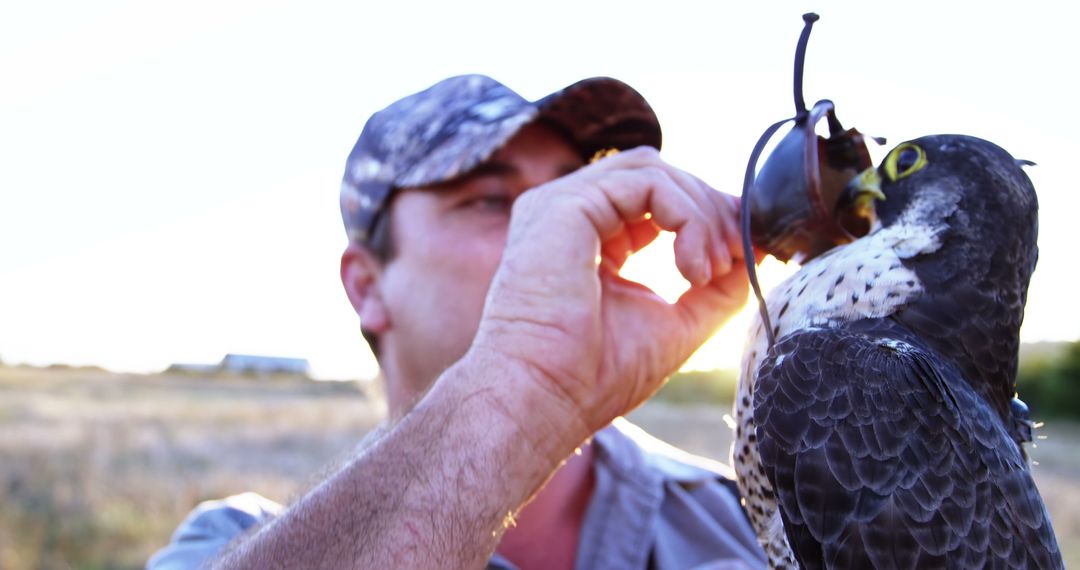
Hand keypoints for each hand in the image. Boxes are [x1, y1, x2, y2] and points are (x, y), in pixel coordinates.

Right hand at [470, 147, 748, 452]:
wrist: (545, 400)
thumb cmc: (592, 376)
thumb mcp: (674, 323)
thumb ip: (713, 287)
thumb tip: (753, 254)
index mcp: (584, 235)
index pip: (652, 195)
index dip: (703, 214)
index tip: (738, 254)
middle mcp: (567, 211)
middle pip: (658, 174)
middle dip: (709, 210)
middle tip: (731, 260)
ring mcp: (560, 204)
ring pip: (654, 170)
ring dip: (701, 213)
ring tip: (709, 269)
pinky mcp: (566, 205)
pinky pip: (647, 182)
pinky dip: (686, 216)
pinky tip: (691, 266)